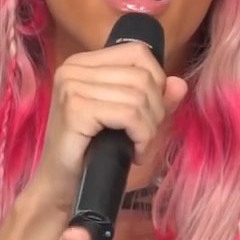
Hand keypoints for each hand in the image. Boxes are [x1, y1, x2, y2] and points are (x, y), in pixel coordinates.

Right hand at [31, 42, 187, 213]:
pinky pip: (129, 114)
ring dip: (148, 128)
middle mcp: (72, 68)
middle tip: (143, 137)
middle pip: (142, 76)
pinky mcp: (75, 109)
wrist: (60, 187)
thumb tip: (179, 84)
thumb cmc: (91, 153)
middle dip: (155, 111)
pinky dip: (141, 137)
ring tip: (137, 147)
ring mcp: (71, 87)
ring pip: (139, 96)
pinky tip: (134, 154)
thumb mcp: (127, 120)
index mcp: (83, 63)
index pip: (137, 52)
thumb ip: (154, 99)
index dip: (156, 83)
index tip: (148, 114)